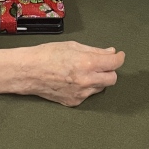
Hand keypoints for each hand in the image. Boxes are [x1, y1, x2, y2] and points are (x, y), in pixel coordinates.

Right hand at [0, 42, 124, 105]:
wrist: (29, 71)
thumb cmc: (47, 54)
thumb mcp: (72, 46)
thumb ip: (94, 50)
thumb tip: (110, 52)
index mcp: (86, 63)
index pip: (113, 63)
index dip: (119, 58)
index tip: (119, 55)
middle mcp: (86, 80)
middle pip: (112, 79)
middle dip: (109, 70)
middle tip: (101, 63)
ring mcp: (81, 93)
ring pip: (100, 87)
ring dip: (97, 79)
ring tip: (82, 70)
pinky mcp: (74, 102)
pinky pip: (88, 94)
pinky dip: (86, 86)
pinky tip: (74, 79)